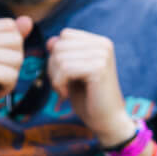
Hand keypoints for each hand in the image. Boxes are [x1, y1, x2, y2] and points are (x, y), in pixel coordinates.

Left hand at [45, 28, 134, 142]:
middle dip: (52, 67)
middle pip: (60, 45)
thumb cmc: (88, 98)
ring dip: (54, 78)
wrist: (106, 120)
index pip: (64, 35)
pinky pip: (65, 69)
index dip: (56, 55)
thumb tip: (50, 41)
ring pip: (60, 57)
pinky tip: (64, 94)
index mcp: (99, 42)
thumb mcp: (71, 72)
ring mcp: (103, 55)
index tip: (62, 74)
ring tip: (63, 90)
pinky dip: (58, 84)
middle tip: (60, 85)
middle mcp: (103, 44)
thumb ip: (62, 55)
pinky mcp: (99, 68)